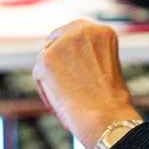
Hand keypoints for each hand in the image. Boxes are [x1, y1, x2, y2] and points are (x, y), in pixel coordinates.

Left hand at [32, 20, 139, 148]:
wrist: (106, 117)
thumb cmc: (109, 102)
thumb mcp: (106, 67)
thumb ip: (89, 55)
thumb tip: (67, 60)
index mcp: (103, 32)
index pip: (77, 31)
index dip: (71, 49)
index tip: (70, 63)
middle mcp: (82, 31)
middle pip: (56, 37)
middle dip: (55, 55)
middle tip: (58, 77)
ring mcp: (62, 43)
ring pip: (46, 58)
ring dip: (52, 77)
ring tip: (68, 98)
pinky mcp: (45, 60)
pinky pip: (39, 75)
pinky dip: (46, 92)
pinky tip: (59, 104)